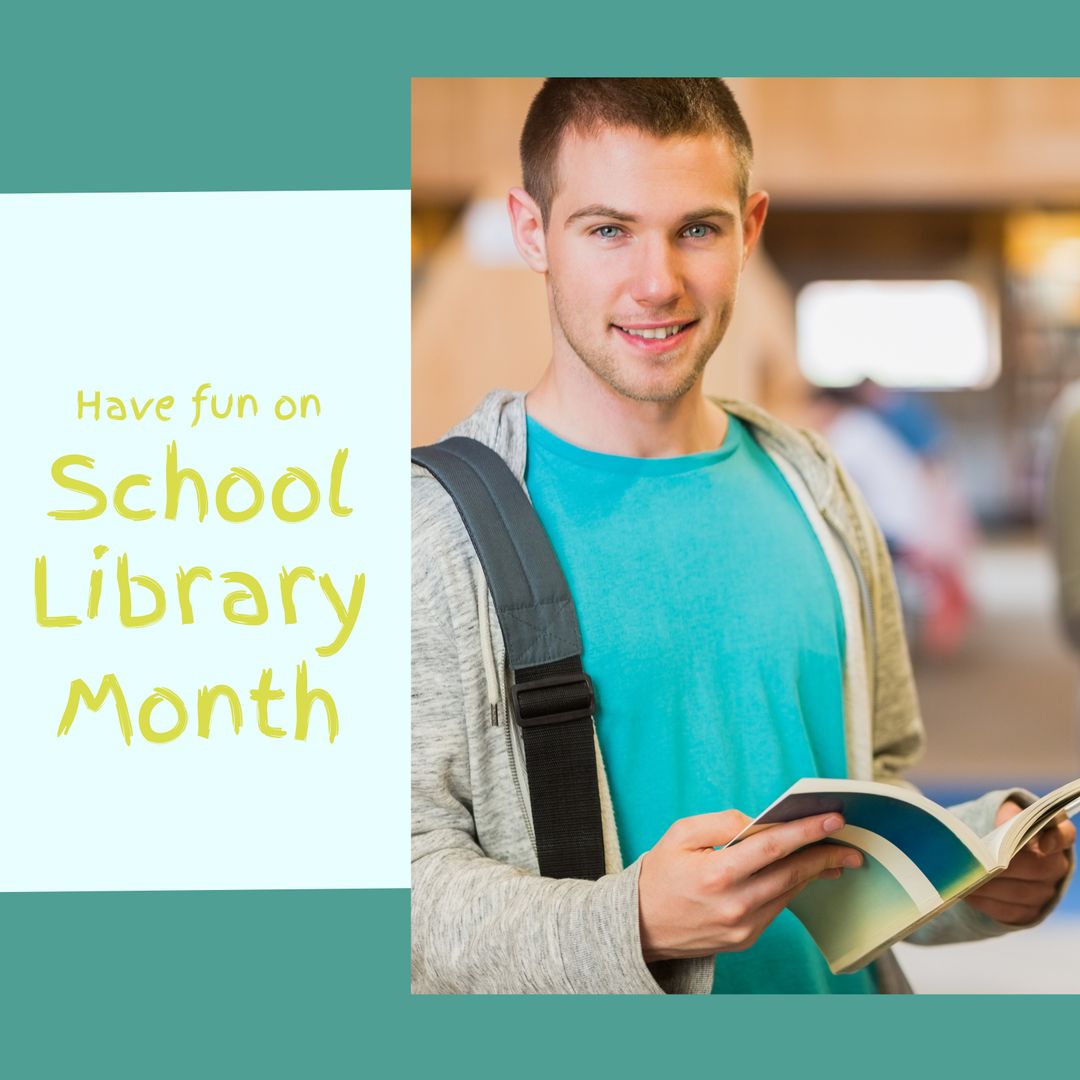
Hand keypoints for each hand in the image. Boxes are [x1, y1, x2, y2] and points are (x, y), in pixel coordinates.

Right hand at [637, 810, 862, 961]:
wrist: (642, 926)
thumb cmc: (661, 873)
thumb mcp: (680, 834)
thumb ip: (722, 823)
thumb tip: (760, 822)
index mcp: (717, 873)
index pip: (773, 846)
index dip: (806, 831)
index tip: (833, 819)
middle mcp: (734, 904)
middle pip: (792, 872)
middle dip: (825, 854)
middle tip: (852, 842)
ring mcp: (743, 927)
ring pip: (789, 891)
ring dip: (814, 872)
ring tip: (836, 857)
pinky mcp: (746, 939)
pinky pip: (777, 907)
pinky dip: (790, 887)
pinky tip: (801, 874)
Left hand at [965, 800, 1075, 924]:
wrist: (998, 854)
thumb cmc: (1003, 830)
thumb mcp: (1006, 816)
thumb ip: (1008, 818)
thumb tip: (1002, 827)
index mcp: (1054, 837)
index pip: (1064, 835)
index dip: (1056, 839)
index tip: (1042, 844)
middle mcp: (1056, 866)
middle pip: (1039, 868)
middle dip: (1008, 866)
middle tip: (982, 864)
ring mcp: (1045, 892)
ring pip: (1023, 893)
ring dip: (992, 887)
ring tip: (967, 879)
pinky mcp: (1029, 911)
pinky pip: (1011, 910)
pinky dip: (987, 902)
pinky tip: (969, 893)